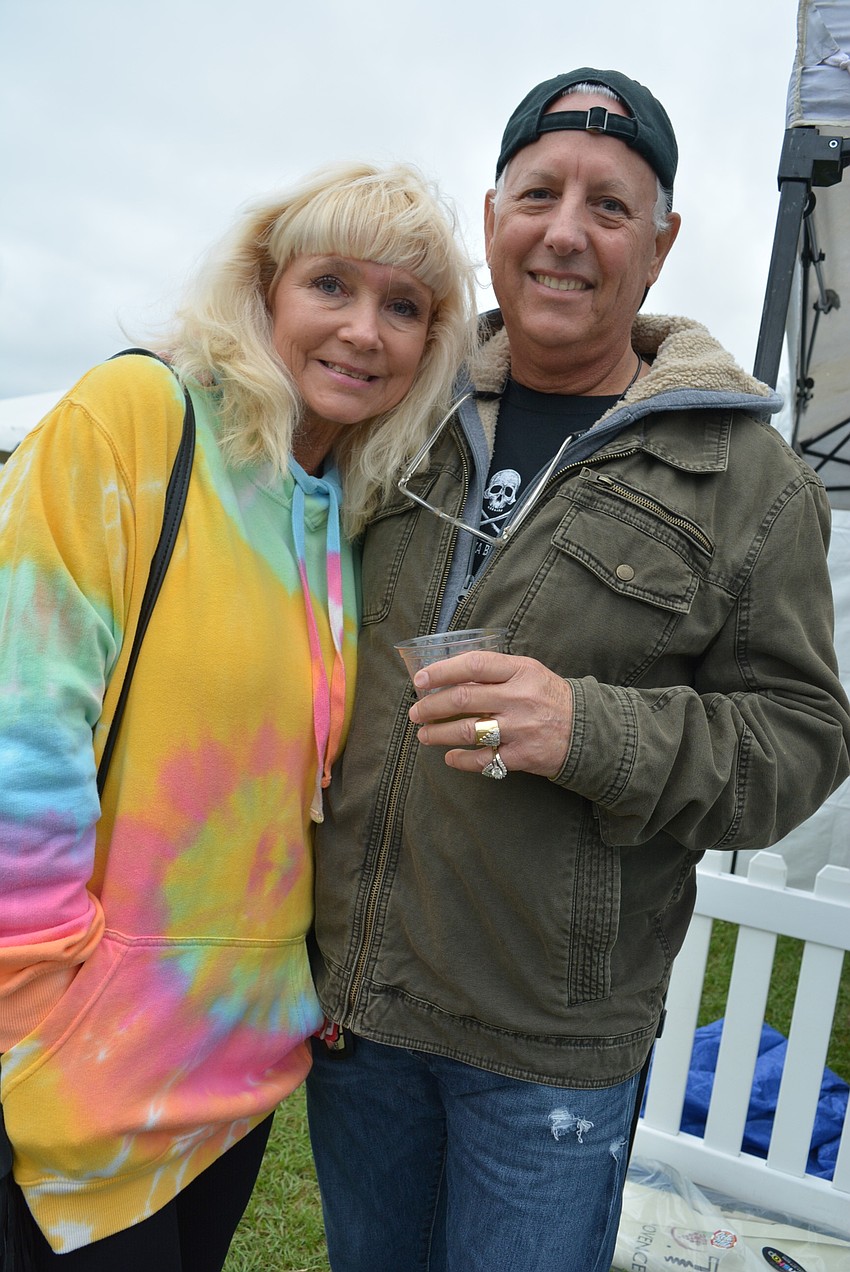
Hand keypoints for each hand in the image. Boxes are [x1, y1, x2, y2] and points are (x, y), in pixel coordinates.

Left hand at [408, 652, 573, 778]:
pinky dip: (460, 759)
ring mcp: (519, 728)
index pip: (474, 665)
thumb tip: (450, 677)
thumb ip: (496, 672)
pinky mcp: (521, 756)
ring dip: (438, 734)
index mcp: (520, 671)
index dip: (442, 671)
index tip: (420, 679)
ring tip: (424, 734)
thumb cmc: (549, 698)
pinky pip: (481, 759)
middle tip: (415, 712)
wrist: (588, 732)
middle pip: (462, 699)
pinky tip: (450, 757)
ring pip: (466, 731)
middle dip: (431, 706)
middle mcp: (518, 698)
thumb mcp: (529, 673)